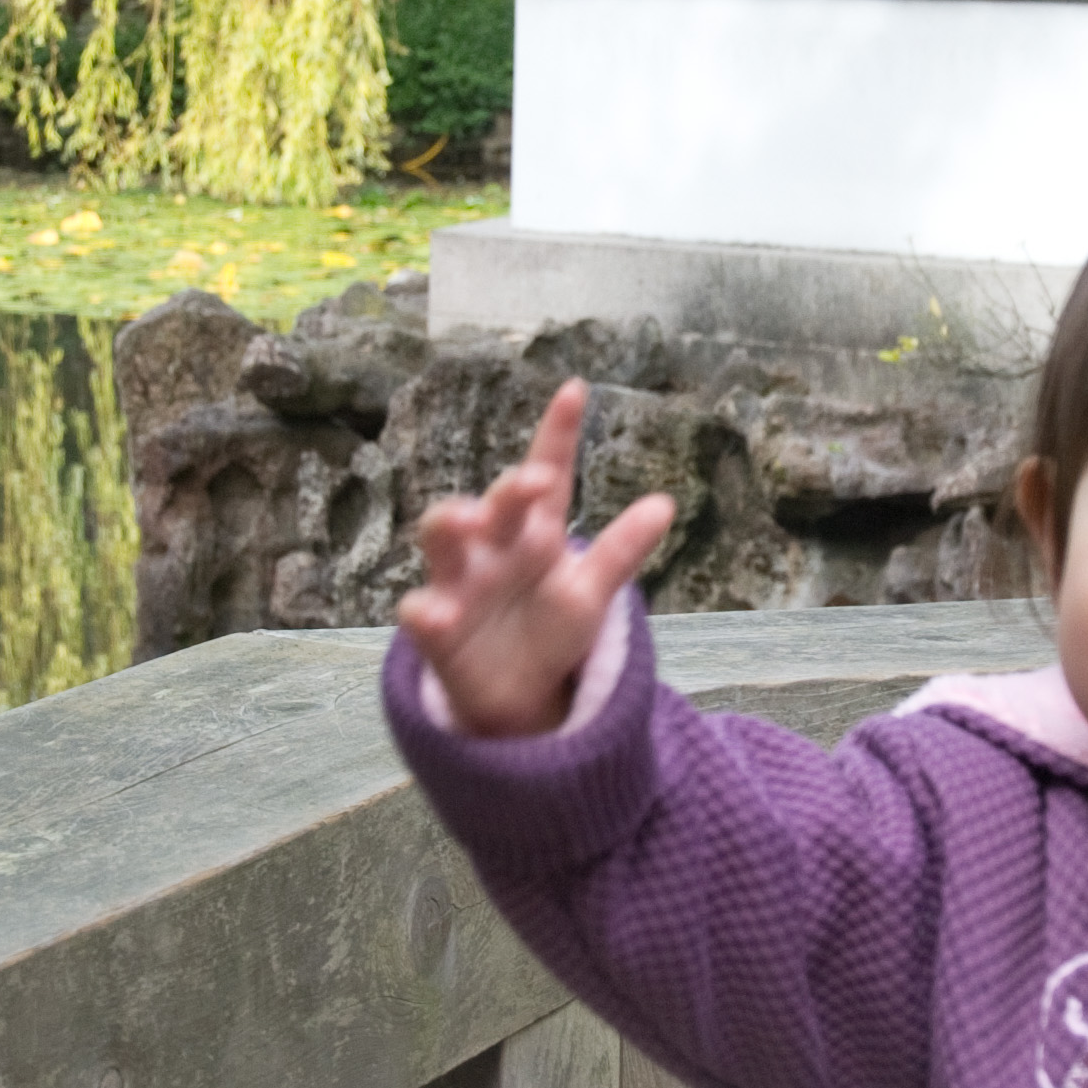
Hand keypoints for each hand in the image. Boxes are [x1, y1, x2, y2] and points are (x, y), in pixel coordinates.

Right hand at [398, 379, 674, 739]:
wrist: (517, 696)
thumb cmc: (551, 630)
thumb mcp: (591, 592)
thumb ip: (621, 551)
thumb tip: (667, 502)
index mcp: (536, 533)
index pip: (548, 475)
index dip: (558, 434)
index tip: (575, 391)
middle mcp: (493, 546)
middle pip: (494, 502)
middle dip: (508, 489)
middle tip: (530, 480)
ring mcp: (459, 582)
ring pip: (440, 537)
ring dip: (449, 522)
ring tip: (469, 521)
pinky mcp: (435, 625)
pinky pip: (420, 611)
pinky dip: (425, 610)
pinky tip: (438, 615)